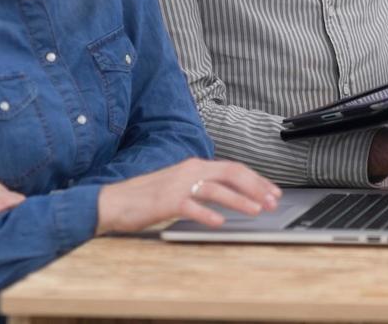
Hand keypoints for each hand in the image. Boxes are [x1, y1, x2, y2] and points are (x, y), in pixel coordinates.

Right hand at [96, 157, 280, 234]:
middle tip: (272, 201)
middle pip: (231, 173)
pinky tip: (219, 222)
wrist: (114, 201)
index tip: (273, 192)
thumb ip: (204, 188)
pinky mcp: (166, 201)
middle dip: (256, 187)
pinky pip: (191, 206)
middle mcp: (191, 170)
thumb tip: (232, 196)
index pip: (234, 169)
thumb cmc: (149, 197)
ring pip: (216, 188)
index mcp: (196, 166)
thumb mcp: (182, 186)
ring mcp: (179, 185)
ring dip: (239, 200)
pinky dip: (207, 214)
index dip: (257, 180)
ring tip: (255, 210)